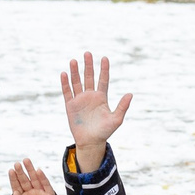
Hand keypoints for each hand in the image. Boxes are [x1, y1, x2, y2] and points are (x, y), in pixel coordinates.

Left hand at [7, 158, 55, 194]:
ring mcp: (40, 193)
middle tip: (17, 164)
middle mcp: (30, 193)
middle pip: (25, 180)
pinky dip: (43, 178)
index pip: (17, 185)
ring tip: (26, 161)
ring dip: (31, 170)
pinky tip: (38, 171)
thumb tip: (15, 192)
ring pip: (35, 179)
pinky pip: (46, 185)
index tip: (11, 170)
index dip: (14, 178)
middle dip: (21, 172)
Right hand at [59, 52, 133, 168]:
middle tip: (87, 53)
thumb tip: (130, 94)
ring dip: (75, 72)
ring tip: (74, 60)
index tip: (104, 58)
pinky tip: (64, 73)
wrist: (91, 142)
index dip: (104, 69)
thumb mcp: (116, 119)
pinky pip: (67, 92)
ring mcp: (80, 100)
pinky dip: (65, 83)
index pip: (103, 80)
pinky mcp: (71, 106)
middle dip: (88, 66)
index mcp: (101, 97)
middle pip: (89, 77)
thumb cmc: (105, 131)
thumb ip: (123, 106)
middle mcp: (90, 96)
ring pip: (77, 82)